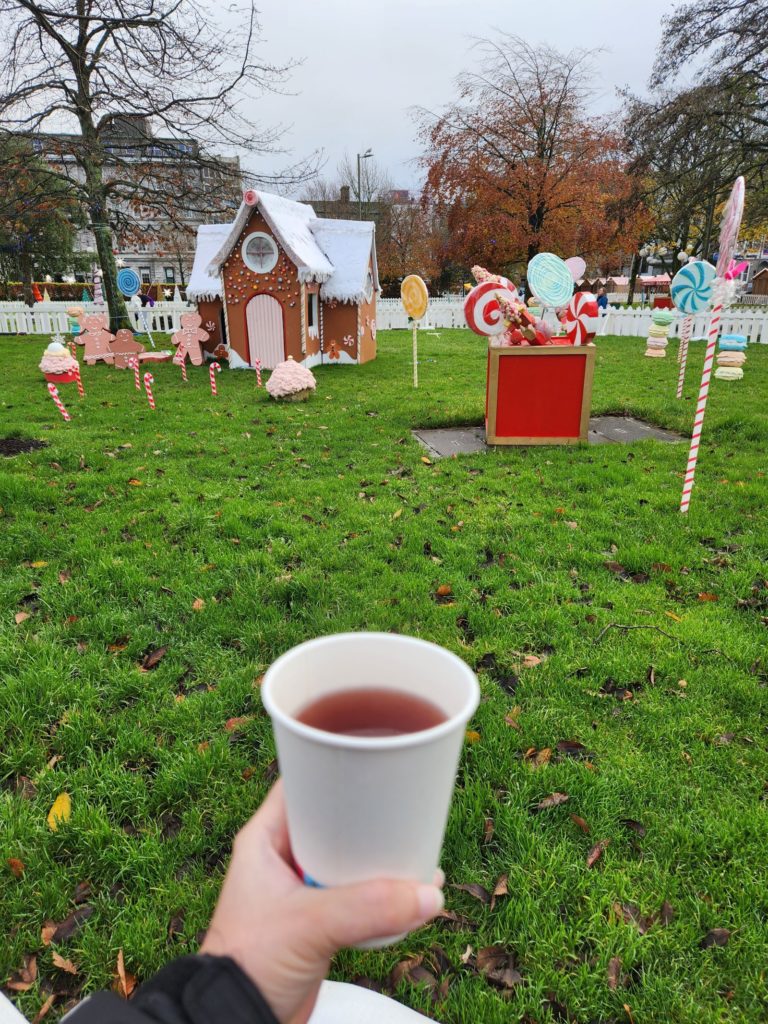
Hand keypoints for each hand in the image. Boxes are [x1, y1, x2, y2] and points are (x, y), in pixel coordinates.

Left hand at [200, 781, 444, 1023]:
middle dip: (368, 817)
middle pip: (332, 820)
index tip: (373, 762)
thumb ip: (367, 908)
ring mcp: (300, 890)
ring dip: (379, 857)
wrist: (237, 1022)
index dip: (335, 769)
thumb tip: (426, 893)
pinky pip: (354, 894)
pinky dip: (379, 892)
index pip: (302, 784)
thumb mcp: (310, 925)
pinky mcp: (316, 921)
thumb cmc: (247, 965)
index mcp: (264, 839)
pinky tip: (408, 891)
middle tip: (406, 806)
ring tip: (416, 847)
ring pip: (347, 858)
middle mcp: (282, 858)